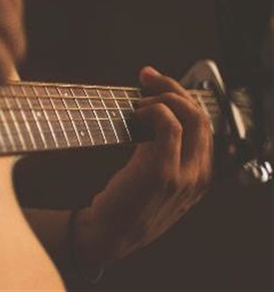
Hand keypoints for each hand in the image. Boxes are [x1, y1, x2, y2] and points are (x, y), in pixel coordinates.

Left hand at [76, 66, 212, 270]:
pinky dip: (154, 110)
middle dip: (175, 88)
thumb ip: (167, 156)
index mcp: (200, 177)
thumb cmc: (127, 206)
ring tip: (139, 99)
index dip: (183, 99)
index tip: (159, 85)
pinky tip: (137, 113)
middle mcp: (199, 175)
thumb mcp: (158, 185)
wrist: (109, 235)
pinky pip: (168, 125)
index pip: (204, 126)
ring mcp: (183, 174)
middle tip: (149, 78)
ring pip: (189, 116)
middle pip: (201, 116)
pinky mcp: (161, 171)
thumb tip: (154, 116)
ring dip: (163, 97)